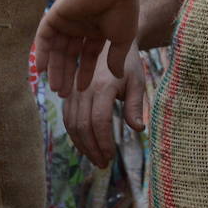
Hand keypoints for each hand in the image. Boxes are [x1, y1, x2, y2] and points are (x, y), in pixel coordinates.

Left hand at [34, 0, 139, 96]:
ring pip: (56, 48)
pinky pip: (44, 36)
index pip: (88, 54)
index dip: (85, 71)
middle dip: (67, 73)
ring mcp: (67, 19)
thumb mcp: (123, 38)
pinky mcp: (56, 14)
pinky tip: (41, 69)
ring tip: (55, 88)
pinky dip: (41, 52)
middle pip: (69, 53)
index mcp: (98, 28)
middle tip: (64, 94)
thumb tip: (116, 75)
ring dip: (54, 67)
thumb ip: (116, 57)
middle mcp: (81, 24)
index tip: (82, 89)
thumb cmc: (123, 9)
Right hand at [61, 43, 145, 168]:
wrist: (110, 44)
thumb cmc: (128, 65)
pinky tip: (86, 146)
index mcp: (103, 86)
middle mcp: (84, 89)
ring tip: (96, 158)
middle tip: (103, 163)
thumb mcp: (137, 81)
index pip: (99, 121)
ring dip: (82, 146)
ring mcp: (73, 91)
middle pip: (83, 126)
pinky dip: (75, 136)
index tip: (111, 156)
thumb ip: (136, 105)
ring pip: (72, 125)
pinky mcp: (69, 94)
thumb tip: (139, 129)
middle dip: (92, 149)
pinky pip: (67, 119)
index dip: (103, 142)